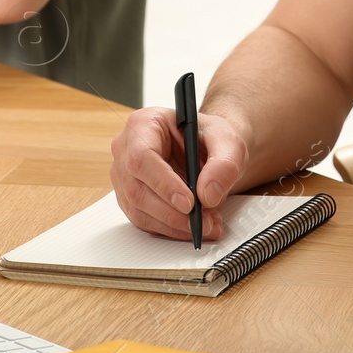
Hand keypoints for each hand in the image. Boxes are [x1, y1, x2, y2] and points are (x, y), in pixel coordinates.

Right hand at [110, 106, 248, 240]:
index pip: (142, 157)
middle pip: (137, 188)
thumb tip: (208, 195)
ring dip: (174, 225)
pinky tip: (194, 226)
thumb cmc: (210, 138)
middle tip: (204, 222)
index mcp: (144, 124)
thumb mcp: (228, 142)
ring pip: (139, 210)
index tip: (189, 203)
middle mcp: (127, 149)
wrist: (209, 149)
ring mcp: (125, 176)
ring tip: (207, 224)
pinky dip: (171, 229)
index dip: (163, 183)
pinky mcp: (131, 199)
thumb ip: (223, 164)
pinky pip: (144, 222)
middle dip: (173, 213)